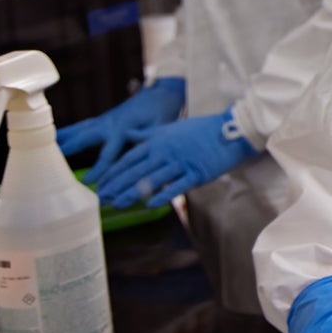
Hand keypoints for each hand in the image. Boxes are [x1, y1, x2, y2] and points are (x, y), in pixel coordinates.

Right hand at [57, 77, 186, 182]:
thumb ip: (151, 145)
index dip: (99, 168)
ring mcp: (104, 120)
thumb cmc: (163, 113)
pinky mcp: (102, 120)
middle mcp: (110, 123)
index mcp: (124, 128)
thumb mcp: (162, 128)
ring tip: (40, 146)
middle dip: (69, 150)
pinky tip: (52, 138)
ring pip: (79, 130)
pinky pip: (81, 127)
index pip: (109, 152)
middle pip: (84, 138)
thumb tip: (149, 168)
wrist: (162, 92)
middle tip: (50, 160)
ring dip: (61, 139)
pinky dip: (66, 133)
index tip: (88, 182)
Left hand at [94, 108, 257, 208]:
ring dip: (132, 193)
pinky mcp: (197, 172)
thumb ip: (147, 134)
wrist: (231, 131)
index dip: (113, 172)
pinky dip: (163, 195)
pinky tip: (150, 205)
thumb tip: (127, 134)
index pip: (129, 158)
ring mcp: (181, 162)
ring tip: (116, 204)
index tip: (100, 184)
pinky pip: (177, 185)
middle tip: (101, 198)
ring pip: (152, 179)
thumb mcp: (170, 128)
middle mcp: (166, 150)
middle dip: (116, 185)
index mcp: (158, 140)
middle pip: (136, 170)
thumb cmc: (201, 130)